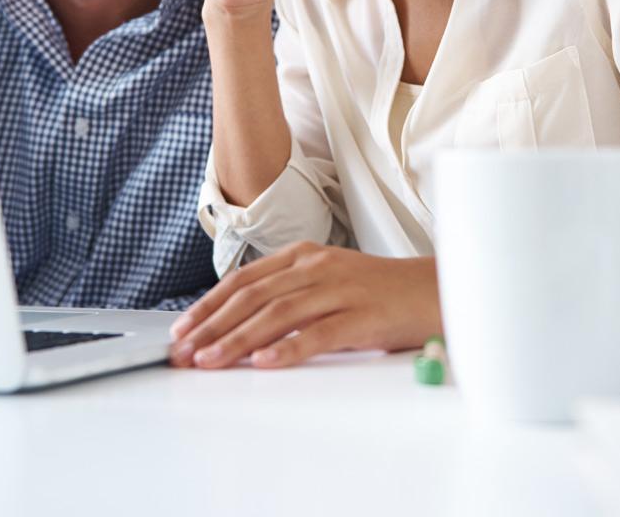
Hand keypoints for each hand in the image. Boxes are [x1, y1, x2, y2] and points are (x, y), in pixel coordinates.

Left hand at [169, 242, 441, 368]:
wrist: (437, 292)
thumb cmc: (381, 293)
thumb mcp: (328, 283)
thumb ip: (289, 295)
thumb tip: (239, 327)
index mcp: (305, 256)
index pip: (244, 280)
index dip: (209, 305)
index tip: (182, 330)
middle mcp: (318, 268)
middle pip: (253, 296)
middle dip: (212, 326)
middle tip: (184, 352)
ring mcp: (341, 290)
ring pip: (278, 313)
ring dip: (238, 339)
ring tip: (210, 361)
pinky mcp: (363, 316)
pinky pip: (319, 333)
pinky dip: (288, 348)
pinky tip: (265, 362)